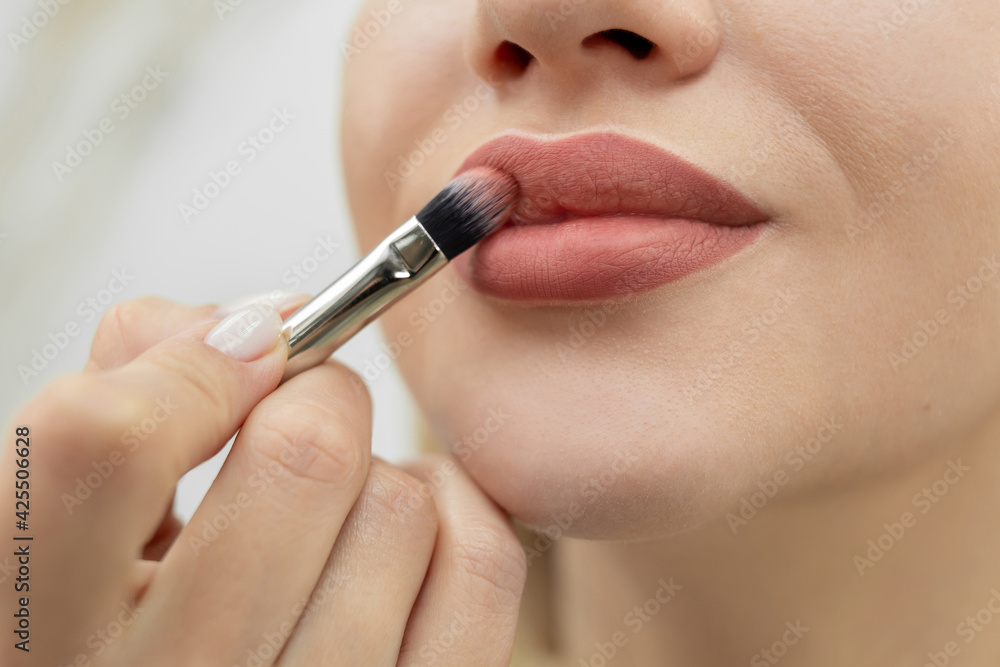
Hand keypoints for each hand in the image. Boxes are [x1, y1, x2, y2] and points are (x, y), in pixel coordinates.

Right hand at [1, 295, 526, 666]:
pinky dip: (455, 509)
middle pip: (304, 457)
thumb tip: (253, 326)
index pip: (110, 439)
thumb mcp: (65, 522)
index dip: (192, 361)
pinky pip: (481, 567)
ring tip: (330, 505)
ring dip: (376, 471)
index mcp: (41, 630)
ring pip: (401, 509)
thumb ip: (125, 393)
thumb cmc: (115, 629)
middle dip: (313, 397)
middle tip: (296, 413)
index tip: (240, 350)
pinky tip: (399, 526)